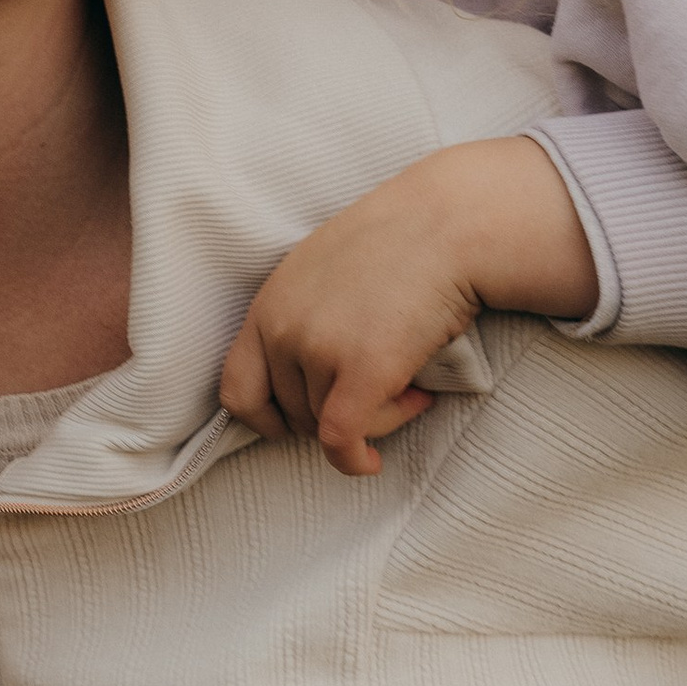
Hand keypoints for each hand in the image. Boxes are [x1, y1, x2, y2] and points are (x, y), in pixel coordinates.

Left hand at [221, 137, 596, 478]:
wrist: (450, 222)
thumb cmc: (403, 240)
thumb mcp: (327, 268)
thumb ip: (306, 314)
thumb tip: (313, 370)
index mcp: (270, 303)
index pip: (236, 386)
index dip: (263, 417)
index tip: (292, 424)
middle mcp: (284, 328)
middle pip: (292, 413)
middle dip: (337, 414)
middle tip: (387, 391)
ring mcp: (319, 350)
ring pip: (329, 426)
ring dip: (372, 419)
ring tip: (411, 386)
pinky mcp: (362, 371)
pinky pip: (341, 439)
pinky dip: (354, 460)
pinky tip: (372, 462)